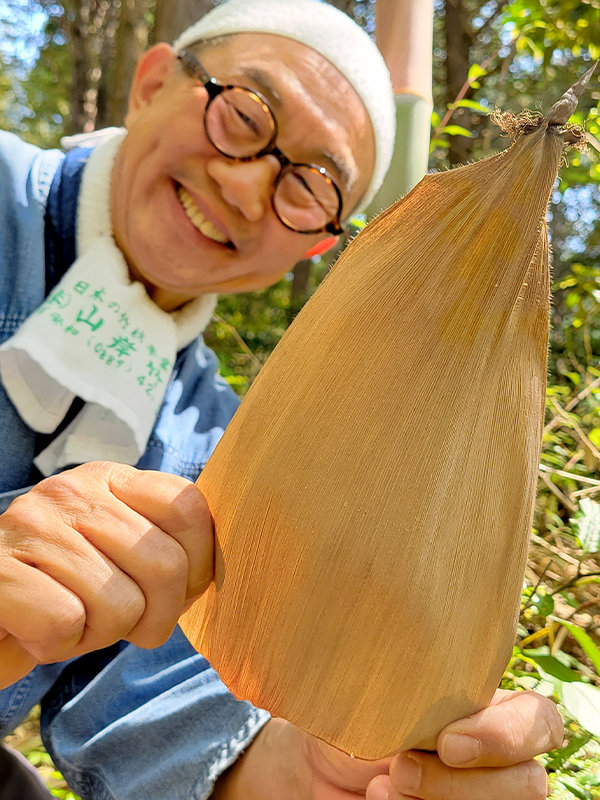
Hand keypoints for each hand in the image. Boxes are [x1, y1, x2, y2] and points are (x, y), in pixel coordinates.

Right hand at [0, 461, 212, 687]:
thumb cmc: (65, 590)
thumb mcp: (120, 555)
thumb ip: (165, 547)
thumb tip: (224, 566)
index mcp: (111, 479)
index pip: (189, 507)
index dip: (198, 565)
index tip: (176, 593)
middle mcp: (72, 490)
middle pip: (165, 565)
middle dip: (155, 617)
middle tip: (122, 623)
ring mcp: (32, 525)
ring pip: (119, 603)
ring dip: (100, 634)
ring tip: (72, 617)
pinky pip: (65, 621)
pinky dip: (57, 644)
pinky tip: (38, 629)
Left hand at [213, 690, 562, 799]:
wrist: (312, 756)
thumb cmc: (350, 703)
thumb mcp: (382, 683)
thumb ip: (420, 681)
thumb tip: (422, 664)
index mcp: (489, 705)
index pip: (540, 721)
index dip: (508, 737)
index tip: (447, 742)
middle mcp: (494, 755)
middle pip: (528, 782)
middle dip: (462, 784)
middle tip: (399, 768)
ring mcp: (476, 794)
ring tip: (383, 785)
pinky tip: (376, 799)